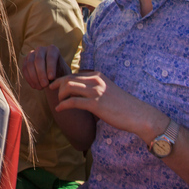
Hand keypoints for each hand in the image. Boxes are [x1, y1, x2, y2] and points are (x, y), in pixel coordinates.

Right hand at [22, 45, 71, 89]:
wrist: (52, 75)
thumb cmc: (60, 74)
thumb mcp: (64, 73)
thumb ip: (62, 74)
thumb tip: (54, 78)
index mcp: (53, 49)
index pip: (51, 57)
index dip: (50, 67)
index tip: (51, 78)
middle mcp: (41, 49)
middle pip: (39, 60)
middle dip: (41, 74)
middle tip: (45, 85)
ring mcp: (31, 54)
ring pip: (29, 64)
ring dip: (34, 77)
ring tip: (40, 88)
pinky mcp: (25, 60)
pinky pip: (24, 69)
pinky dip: (29, 79)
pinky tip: (34, 87)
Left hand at [50, 71, 167, 139]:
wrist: (137, 114)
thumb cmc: (123, 105)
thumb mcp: (107, 90)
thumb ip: (95, 88)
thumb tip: (81, 93)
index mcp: (98, 75)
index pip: (75, 74)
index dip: (63, 79)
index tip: (56, 85)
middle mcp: (95, 80)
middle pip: (68, 78)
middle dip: (57, 83)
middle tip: (51, 89)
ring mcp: (95, 92)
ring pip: (68, 87)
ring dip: (60, 95)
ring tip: (58, 101)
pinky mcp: (95, 104)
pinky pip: (73, 102)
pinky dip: (63, 105)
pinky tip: (60, 109)